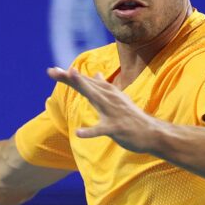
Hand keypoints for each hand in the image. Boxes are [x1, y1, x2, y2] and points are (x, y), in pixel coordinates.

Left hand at [47, 66, 164, 153]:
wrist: (152, 133)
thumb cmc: (131, 117)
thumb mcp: (116, 99)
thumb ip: (103, 88)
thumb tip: (94, 74)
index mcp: (107, 93)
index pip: (85, 82)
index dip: (68, 76)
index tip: (51, 70)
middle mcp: (109, 98)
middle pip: (86, 86)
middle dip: (70, 77)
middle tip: (52, 70)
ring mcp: (113, 112)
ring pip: (96, 98)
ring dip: (84, 87)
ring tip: (71, 77)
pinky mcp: (117, 128)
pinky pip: (102, 129)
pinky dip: (90, 132)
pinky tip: (79, 133)